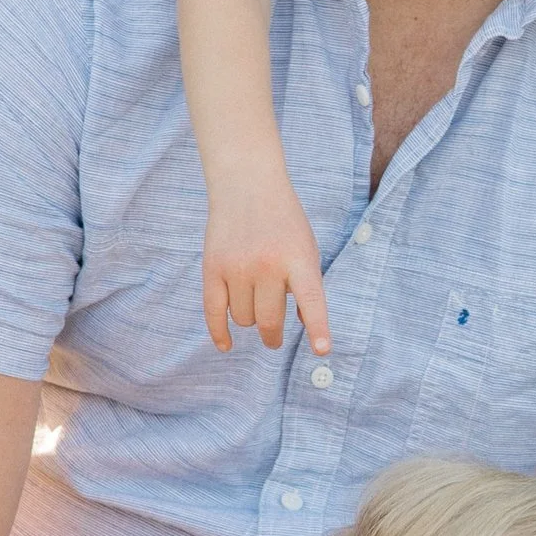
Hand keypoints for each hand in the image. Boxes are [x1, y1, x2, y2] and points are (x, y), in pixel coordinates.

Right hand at [203, 156, 329, 356]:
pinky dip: (220, 333)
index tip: (322, 350)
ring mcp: (238, 267)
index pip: (311, 300)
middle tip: (273, 339)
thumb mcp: (306, 248)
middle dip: (273, 336)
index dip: (318, 328)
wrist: (247, 185)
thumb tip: (302, 325)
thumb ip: (307, 285)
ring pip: (243, 319)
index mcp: (298, 259)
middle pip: (269, 320)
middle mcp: (268, 264)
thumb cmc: (283, 222)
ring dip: (250, 320)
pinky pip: (214, 312)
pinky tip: (226, 345)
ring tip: (254, 305)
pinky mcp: (212, 268)